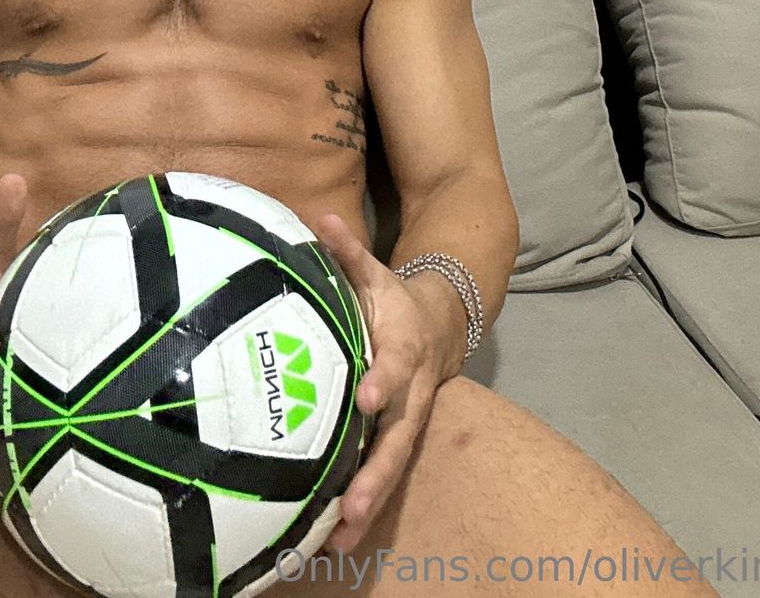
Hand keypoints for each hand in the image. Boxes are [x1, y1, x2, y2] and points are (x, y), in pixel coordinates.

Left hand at [312, 212, 462, 555]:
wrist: (438, 328)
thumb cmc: (393, 301)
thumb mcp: (374, 273)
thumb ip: (348, 251)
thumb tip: (321, 218)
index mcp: (403, 348)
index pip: (395, 364)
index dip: (384, 379)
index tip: (368, 397)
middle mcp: (409, 393)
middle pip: (398, 437)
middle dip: (377, 472)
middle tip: (353, 505)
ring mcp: (404, 423)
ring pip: (391, 467)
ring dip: (369, 502)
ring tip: (341, 539)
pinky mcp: (393, 441)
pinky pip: (380, 476)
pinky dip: (362, 508)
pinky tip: (335, 542)